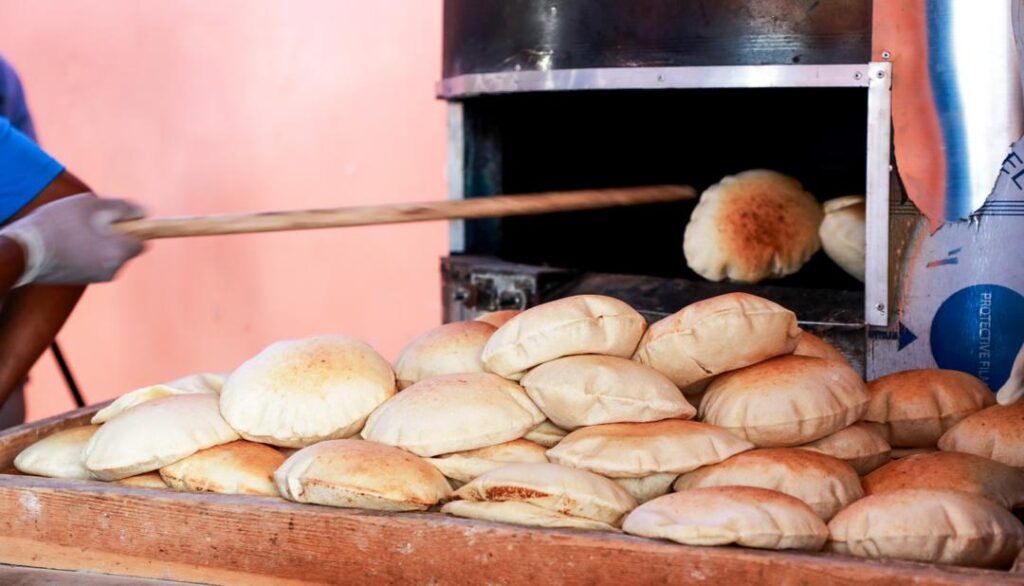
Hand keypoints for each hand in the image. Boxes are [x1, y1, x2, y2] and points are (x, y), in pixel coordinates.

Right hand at [0, 192, 145, 285]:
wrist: (23, 251)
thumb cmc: (57, 224)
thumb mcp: (92, 204)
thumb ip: (123, 208)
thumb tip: (145, 213)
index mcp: (120, 252)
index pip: (143, 241)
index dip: (133, 226)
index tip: (116, 218)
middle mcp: (113, 270)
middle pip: (125, 247)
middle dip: (114, 233)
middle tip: (88, 221)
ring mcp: (96, 277)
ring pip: (108, 253)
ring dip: (98, 241)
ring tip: (73, 230)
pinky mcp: (81, 279)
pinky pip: (93, 260)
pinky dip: (86, 250)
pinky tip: (66, 241)